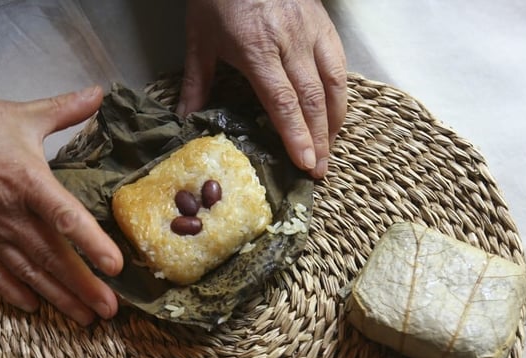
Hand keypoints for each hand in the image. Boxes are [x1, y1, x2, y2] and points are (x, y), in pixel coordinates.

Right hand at [0, 87, 122, 325]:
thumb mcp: (23, 115)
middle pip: (53, 258)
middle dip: (84, 287)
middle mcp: (11, 215)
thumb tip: (99, 92)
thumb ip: (65, 109)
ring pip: (30, 274)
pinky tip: (35, 308)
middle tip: (110, 311)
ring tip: (85, 318)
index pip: (66, 218)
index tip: (115, 266)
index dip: (91, 244)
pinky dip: (16, 293)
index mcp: (29, 183)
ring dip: (59, 298)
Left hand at [178, 0, 347, 177]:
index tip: (304, 163)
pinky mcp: (323, 21)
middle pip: (312, 99)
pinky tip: (334, 112)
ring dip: (333, 120)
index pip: (282, 100)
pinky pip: (338, 62)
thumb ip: (198, 81)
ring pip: (333, 82)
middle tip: (319, 169)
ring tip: (329, 148)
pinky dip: (339, 92)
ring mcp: (310, 29)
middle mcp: (289, 40)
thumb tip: (186, 120)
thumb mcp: (200, 37)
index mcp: (256, 47)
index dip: (296, 135)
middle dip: (318, 139)